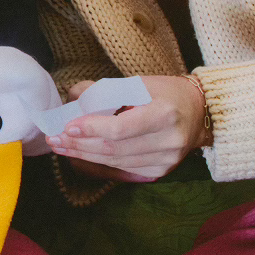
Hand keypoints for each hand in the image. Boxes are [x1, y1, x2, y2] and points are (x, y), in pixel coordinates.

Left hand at [47, 75, 210, 181]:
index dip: (92, 128)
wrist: (199, 113)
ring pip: (115, 162)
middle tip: (54, 139)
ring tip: (61, 147)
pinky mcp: (160, 172)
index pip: (121, 127)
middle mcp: (168, 141)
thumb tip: (73, 98)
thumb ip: (106, 90)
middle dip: (80, 144)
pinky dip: (98, 164)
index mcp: (165, 113)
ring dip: (84, 155)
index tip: (68, 127)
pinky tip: (80, 157)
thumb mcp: (139, 82)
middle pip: (114, 148)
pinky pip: (122, 170)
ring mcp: (166, 160)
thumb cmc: (166, 93)